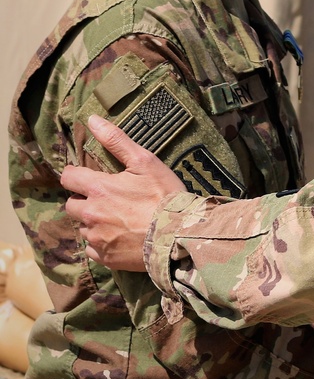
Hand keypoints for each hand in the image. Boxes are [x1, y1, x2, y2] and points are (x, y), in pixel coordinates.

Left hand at [63, 114, 186, 270]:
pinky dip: (102, 243)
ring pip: (83, 228)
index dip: (76, 175)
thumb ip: (116, 140)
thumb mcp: (145, 162)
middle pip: (71, 205)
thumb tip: (92, 120)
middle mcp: (91, 214)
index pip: (69, 178)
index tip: (86, 176)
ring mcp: (97, 238)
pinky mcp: (105, 258)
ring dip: (94, 222)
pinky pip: (93, 250)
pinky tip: (121, 237)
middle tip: (106, 199)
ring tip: (117, 219)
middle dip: (84, 201)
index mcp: (98, 189)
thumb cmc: (165, 195)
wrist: (179, 234)